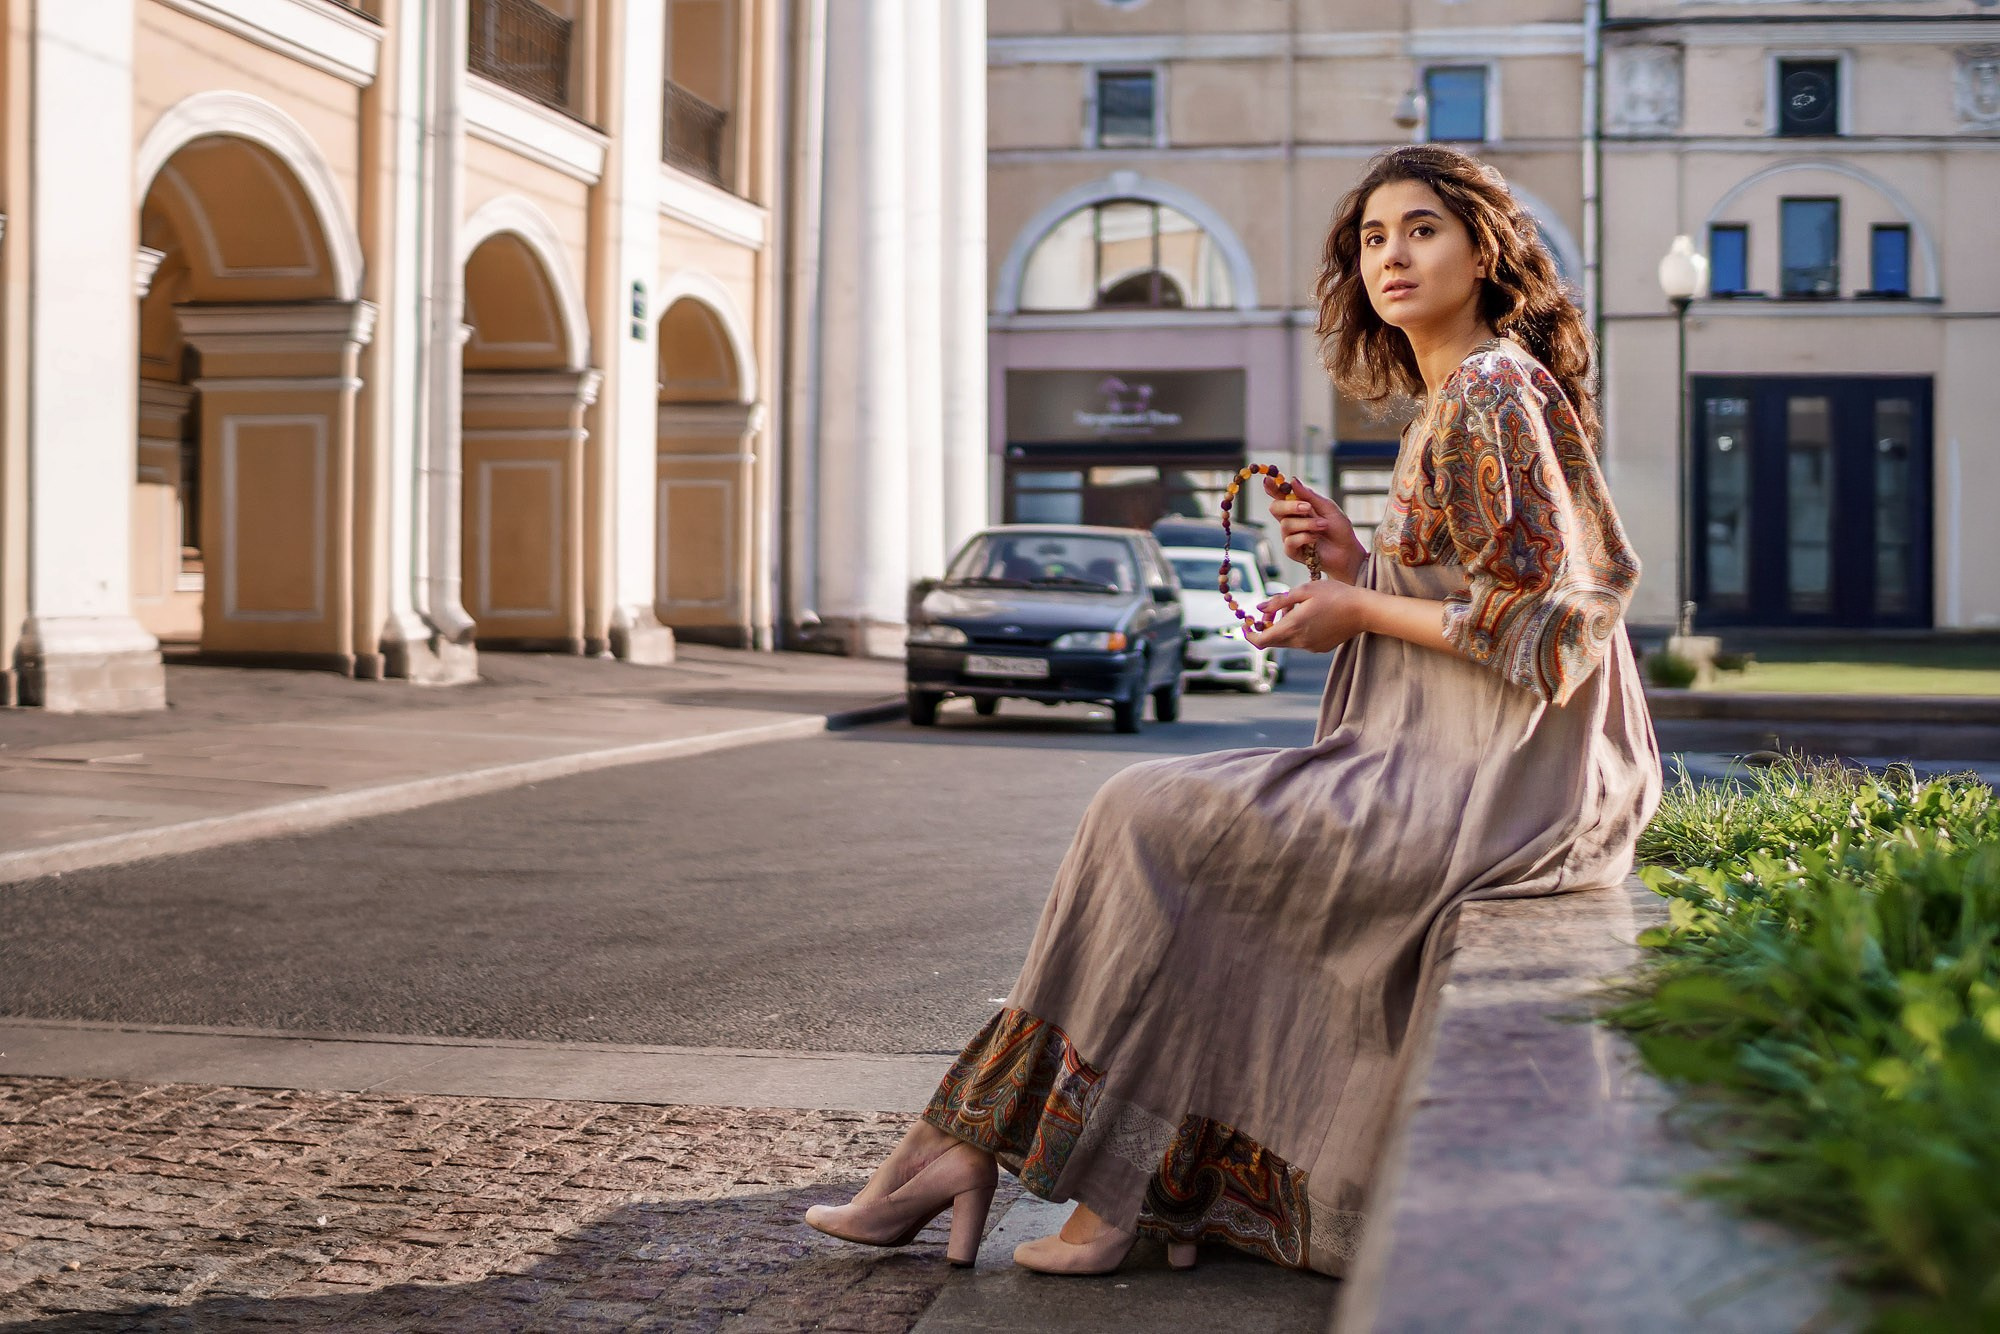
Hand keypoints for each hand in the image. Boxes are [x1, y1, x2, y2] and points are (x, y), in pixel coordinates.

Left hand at [1244, 579, 1375, 653]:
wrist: (1364, 610)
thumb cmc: (1335, 595)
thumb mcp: (1304, 590)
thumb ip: (1279, 601)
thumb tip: (1259, 608)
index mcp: (1292, 627)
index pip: (1261, 641)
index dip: (1250, 634)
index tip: (1247, 625)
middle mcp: (1299, 641)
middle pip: (1273, 640)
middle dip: (1267, 626)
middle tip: (1273, 609)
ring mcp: (1310, 647)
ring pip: (1287, 640)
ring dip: (1283, 627)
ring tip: (1296, 607)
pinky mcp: (1320, 648)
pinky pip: (1301, 641)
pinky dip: (1297, 631)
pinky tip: (1310, 615)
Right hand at [1263, 475, 1363, 582]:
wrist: (1347, 551)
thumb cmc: (1338, 528)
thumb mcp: (1327, 507)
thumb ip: (1309, 495)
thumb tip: (1293, 480)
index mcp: (1297, 507)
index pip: (1280, 495)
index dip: (1272, 487)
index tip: (1269, 479)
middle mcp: (1290, 520)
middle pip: (1275, 508)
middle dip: (1290, 506)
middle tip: (1308, 507)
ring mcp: (1289, 535)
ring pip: (1286, 524)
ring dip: (1307, 524)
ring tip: (1323, 525)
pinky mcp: (1292, 551)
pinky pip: (1290, 541)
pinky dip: (1305, 537)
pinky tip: (1315, 539)